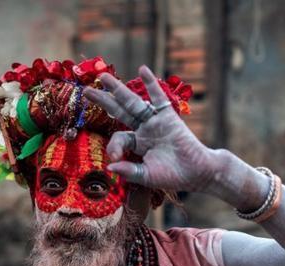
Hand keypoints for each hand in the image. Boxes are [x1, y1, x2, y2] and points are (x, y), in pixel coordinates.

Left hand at [83, 65, 220, 191]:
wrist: (199, 173)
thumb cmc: (174, 176)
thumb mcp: (147, 176)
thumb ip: (129, 171)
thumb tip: (109, 167)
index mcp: (137, 144)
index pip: (119, 137)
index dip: (113, 146)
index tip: (114, 158)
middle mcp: (144, 129)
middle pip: (120, 111)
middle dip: (103, 101)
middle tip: (85, 91)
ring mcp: (155, 121)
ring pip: (133, 102)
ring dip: (118, 89)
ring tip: (103, 76)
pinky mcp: (168, 117)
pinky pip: (158, 98)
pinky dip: (151, 84)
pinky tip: (143, 69)